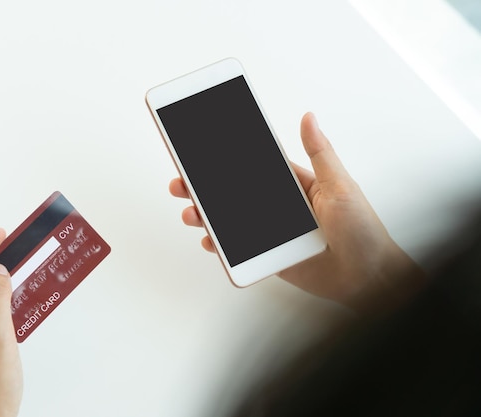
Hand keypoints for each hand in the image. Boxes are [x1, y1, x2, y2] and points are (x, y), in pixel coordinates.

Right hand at [169, 112, 424, 312]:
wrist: (369, 279)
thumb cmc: (363, 231)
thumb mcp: (341, 186)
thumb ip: (320, 153)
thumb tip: (308, 117)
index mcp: (294, 184)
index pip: (254, 164)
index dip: (227, 157)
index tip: (202, 147)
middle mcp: (279, 206)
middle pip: (233, 192)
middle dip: (204, 186)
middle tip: (182, 182)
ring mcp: (271, 232)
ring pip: (230, 220)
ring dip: (206, 215)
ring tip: (192, 213)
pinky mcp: (269, 257)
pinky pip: (238, 250)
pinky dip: (220, 245)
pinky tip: (210, 241)